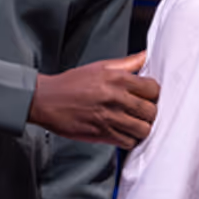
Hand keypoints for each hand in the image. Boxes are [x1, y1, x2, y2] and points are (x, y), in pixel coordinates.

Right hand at [28, 52, 158, 148]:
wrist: (46, 100)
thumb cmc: (71, 83)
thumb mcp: (100, 66)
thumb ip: (126, 63)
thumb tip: (145, 56)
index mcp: (117, 79)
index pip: (153, 89)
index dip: (153, 94)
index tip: (147, 97)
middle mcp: (115, 98)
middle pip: (151, 111)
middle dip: (149, 113)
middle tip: (142, 112)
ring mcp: (109, 117)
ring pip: (142, 129)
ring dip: (141, 128)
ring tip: (134, 124)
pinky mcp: (101, 134)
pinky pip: (128, 142)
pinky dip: (129, 140)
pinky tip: (123, 133)